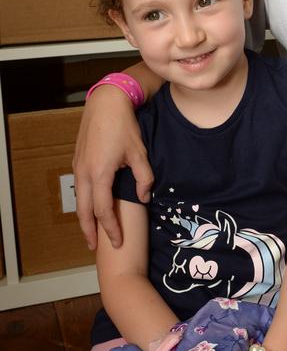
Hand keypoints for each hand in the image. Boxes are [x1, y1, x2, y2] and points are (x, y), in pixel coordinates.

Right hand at [73, 86, 152, 249]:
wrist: (106, 104)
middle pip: (83, 211)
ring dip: (84, 217)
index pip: (103, 211)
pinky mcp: (78, 160)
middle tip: (94, 247)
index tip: (118, 242)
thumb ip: (144, 178)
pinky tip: (91, 205)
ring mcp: (78, 166)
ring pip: (79, 199)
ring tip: (91, 231)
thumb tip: (144, 198)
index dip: (111, 229)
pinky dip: (84, 202)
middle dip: (89, 231)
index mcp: (100, 174)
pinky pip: (79, 187)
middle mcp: (84, 173)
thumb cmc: (124, 127)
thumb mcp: (139, 153)